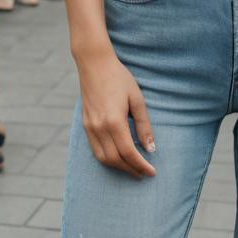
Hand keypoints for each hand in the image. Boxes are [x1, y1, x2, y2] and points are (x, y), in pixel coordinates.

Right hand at [77, 50, 156, 179]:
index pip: (129, 153)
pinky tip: (118, 158)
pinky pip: (95, 150)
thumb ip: (144, 125)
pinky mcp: (85, 126)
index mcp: (114, 121)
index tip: (152, 173)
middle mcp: (99, 128)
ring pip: (103, 159)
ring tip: (133, 168)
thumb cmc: (119, 78)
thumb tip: (151, 149)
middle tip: (144, 173)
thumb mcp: (137, 99)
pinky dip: (107, 159)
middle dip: (131, 169)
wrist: (95, 64)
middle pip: (116, 160)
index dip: (141, 165)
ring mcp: (90, 128)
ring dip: (119, 167)